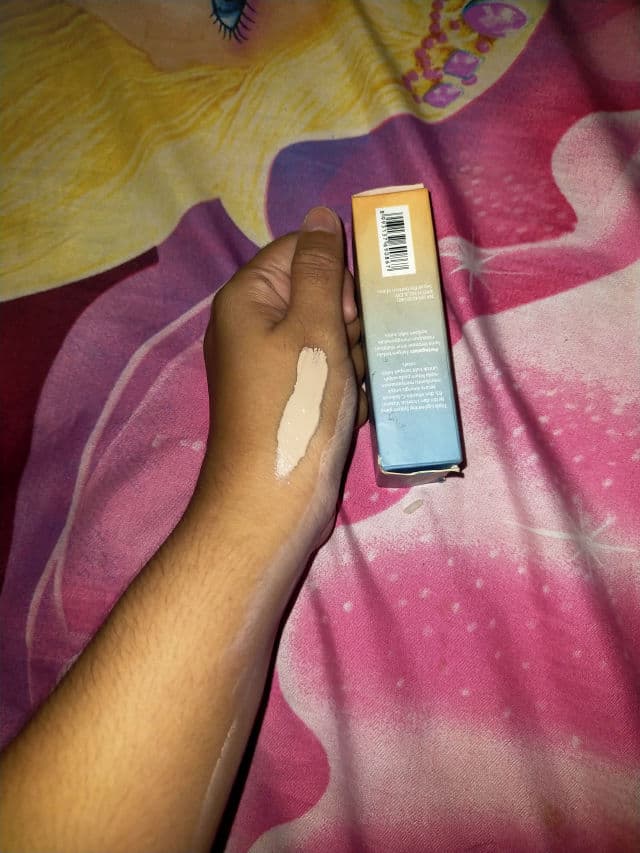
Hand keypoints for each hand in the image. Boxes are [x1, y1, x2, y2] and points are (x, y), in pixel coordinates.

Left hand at [197, 207, 365, 561]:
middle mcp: (253, 325)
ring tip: (357, 384)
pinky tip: (355, 406)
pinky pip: (327, 371)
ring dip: (356, 355)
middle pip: (319, 293)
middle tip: (358, 349)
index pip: (301, 249)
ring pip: (330, 335)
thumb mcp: (316, 326)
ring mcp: (272, 365)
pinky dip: (348, 384)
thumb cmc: (297, 404)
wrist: (274, 499)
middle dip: (351, 318)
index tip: (359, 302)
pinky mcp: (291, 398)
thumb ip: (321, 268)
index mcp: (249, 297)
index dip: (338, 269)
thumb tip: (321, 214)